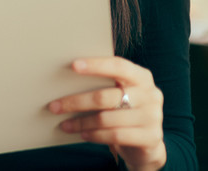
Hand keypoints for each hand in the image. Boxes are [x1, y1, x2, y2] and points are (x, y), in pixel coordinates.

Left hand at [48, 57, 166, 170]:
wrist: (147, 142)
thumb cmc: (124, 110)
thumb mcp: (119, 93)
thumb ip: (103, 83)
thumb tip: (65, 79)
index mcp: (142, 77)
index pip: (118, 66)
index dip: (96, 65)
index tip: (73, 65)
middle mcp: (151, 94)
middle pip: (106, 96)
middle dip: (76, 102)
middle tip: (54, 106)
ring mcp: (154, 117)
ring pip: (107, 119)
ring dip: (81, 123)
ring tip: (64, 125)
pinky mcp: (151, 137)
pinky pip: (116, 135)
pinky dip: (95, 135)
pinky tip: (82, 135)